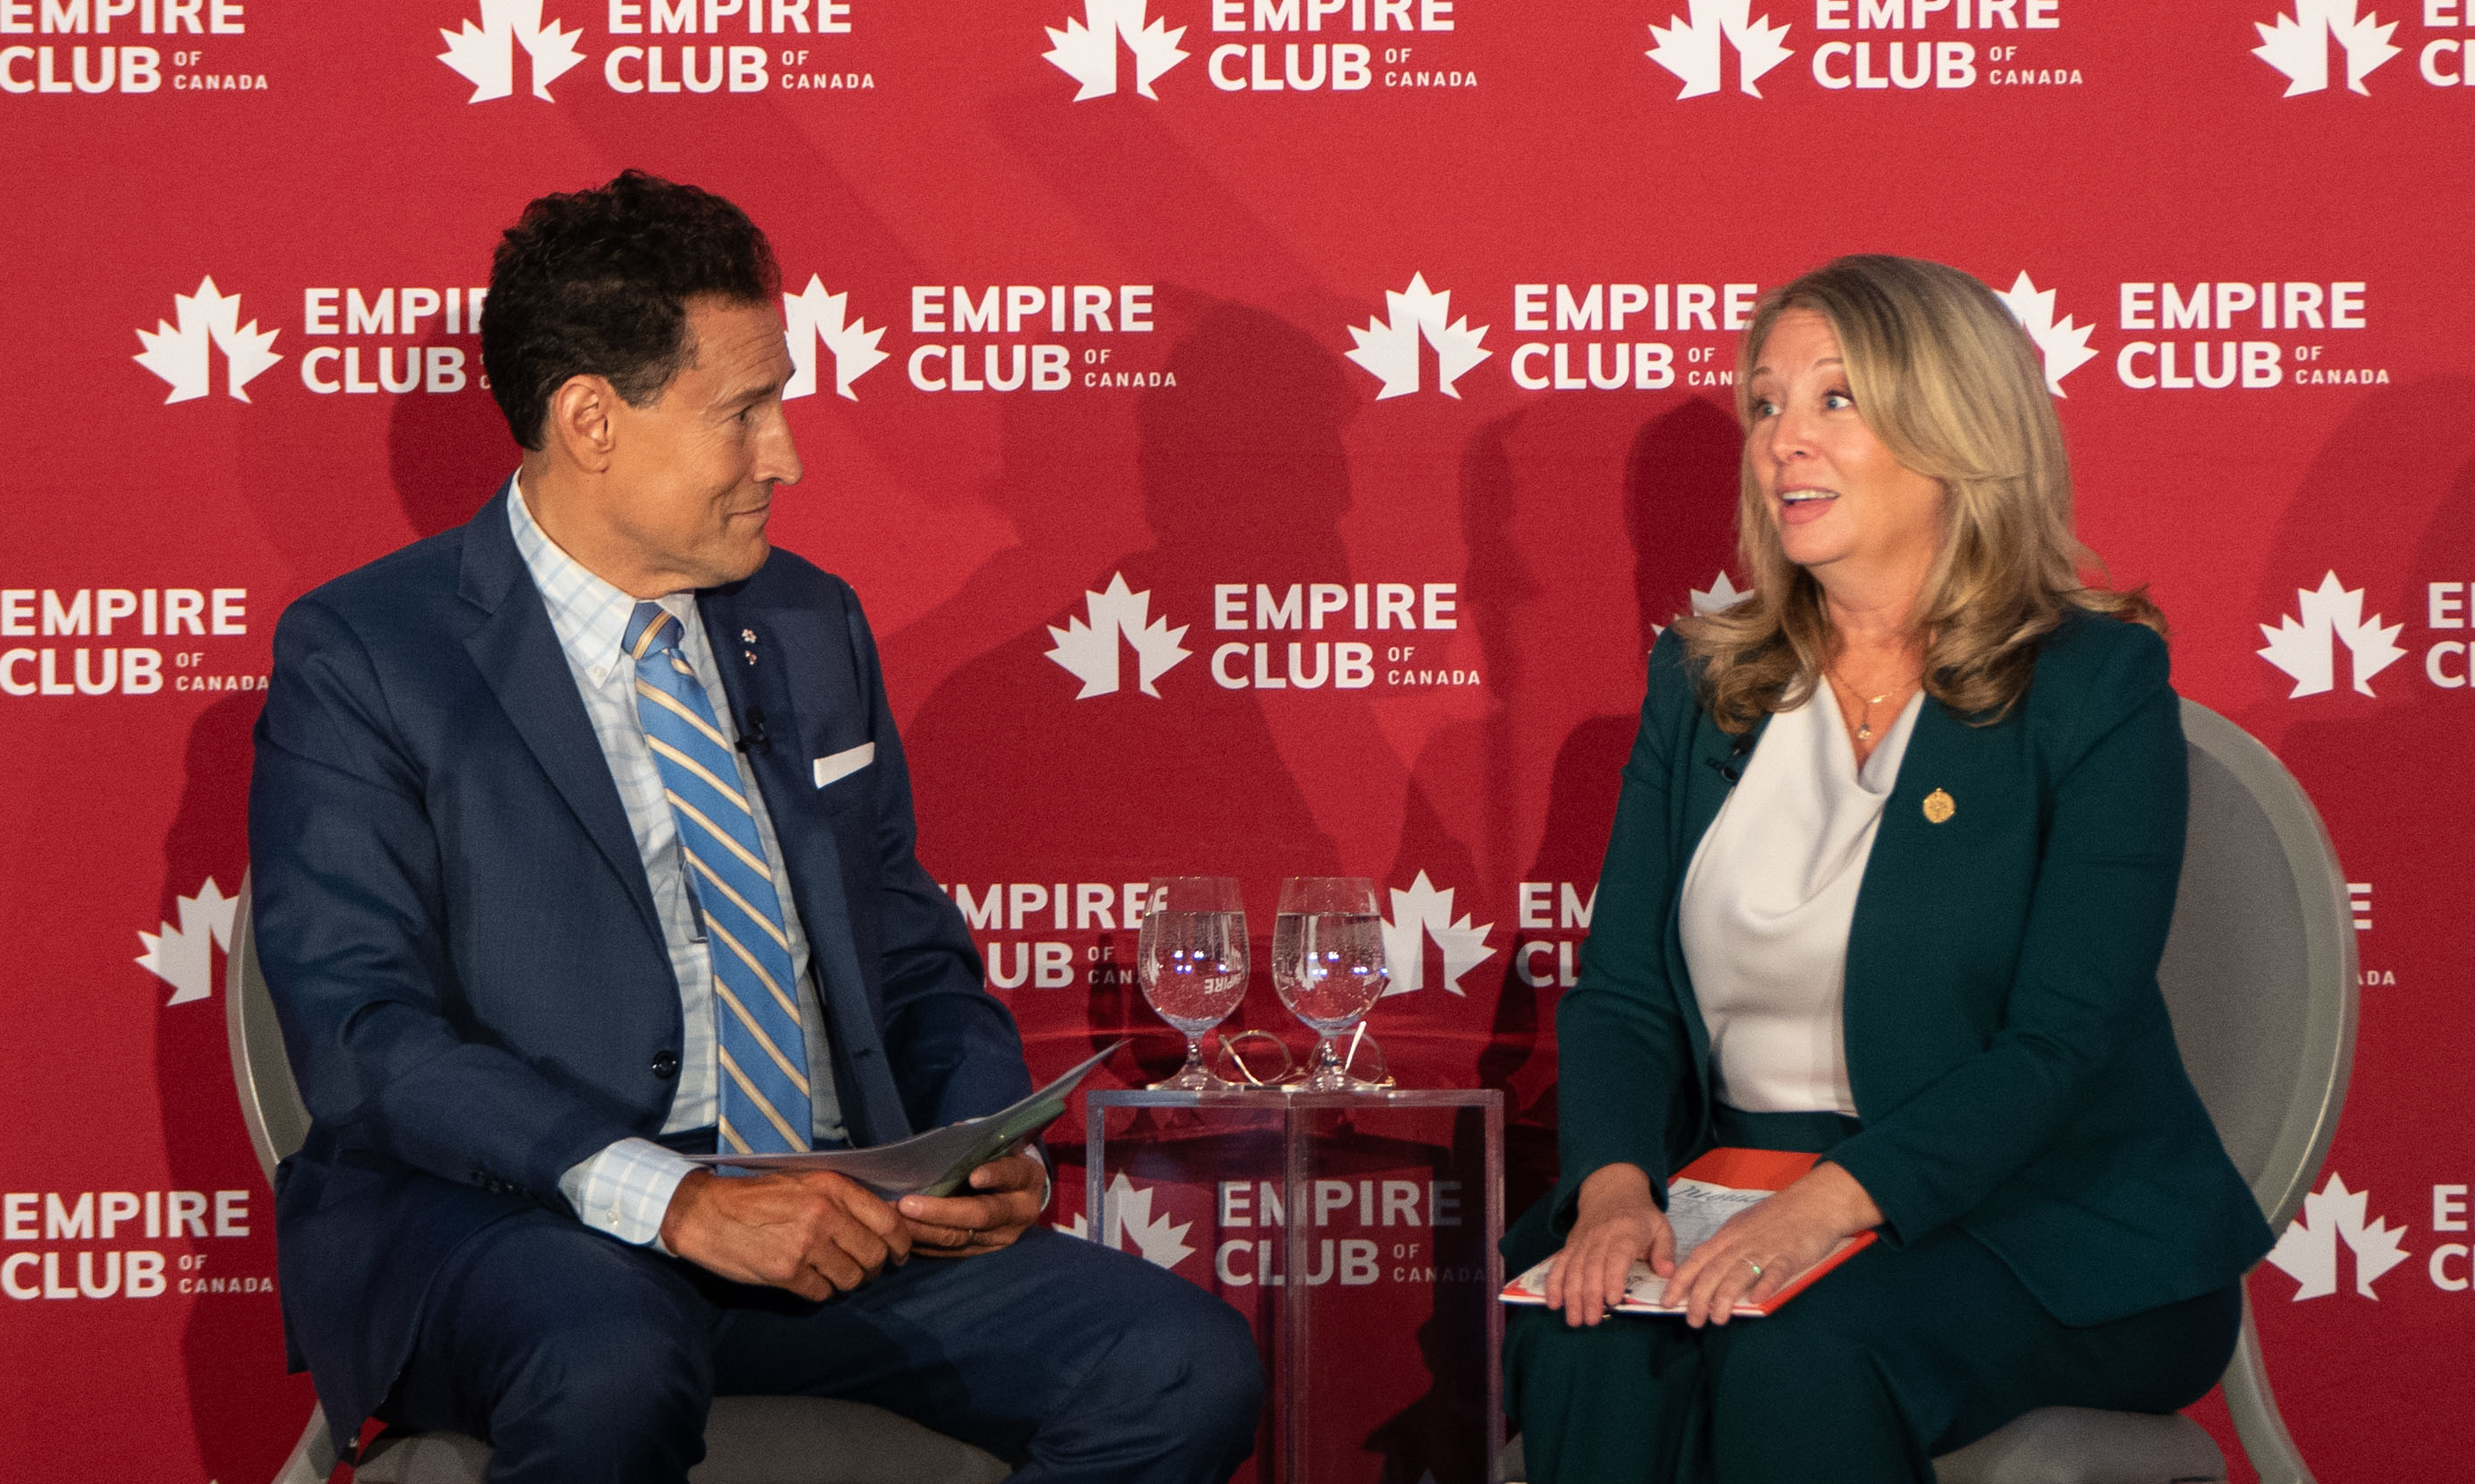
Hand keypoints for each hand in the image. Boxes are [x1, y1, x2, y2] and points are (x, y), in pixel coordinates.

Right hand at [659, 1168, 909, 1298]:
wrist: (706, 1212)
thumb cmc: (756, 1196)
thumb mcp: (805, 1181)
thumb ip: (842, 1198)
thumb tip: (883, 1220)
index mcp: (833, 1187)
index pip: (889, 1222)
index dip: (901, 1243)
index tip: (898, 1253)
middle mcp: (825, 1214)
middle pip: (875, 1255)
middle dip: (874, 1267)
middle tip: (863, 1269)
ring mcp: (807, 1245)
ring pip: (852, 1279)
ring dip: (847, 1281)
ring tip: (833, 1274)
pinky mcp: (787, 1272)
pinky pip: (823, 1293)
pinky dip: (820, 1291)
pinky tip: (808, 1280)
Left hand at [895, 1153, 1045, 1258]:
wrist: (1019, 1195)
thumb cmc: (1002, 1161)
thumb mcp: (1001, 1148)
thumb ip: (979, 1145)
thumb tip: (951, 1136)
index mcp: (1026, 1179)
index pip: (1012, 1175)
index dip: (995, 1175)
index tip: (974, 1176)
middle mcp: (1018, 1213)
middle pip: (981, 1215)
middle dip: (941, 1212)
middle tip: (907, 1205)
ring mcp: (1001, 1237)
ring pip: (961, 1238)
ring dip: (924, 1230)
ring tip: (896, 1220)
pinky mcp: (983, 1252)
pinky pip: (951, 1252)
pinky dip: (925, 1244)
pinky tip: (903, 1234)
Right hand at [1542, 1163, 1675, 1327]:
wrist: (1612, 1190)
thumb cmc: (1641, 1216)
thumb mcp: (1661, 1228)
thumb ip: (1665, 1251)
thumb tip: (1666, 1273)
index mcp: (1625, 1232)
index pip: (1616, 1256)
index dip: (1613, 1278)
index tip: (1614, 1300)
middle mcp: (1600, 1237)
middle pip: (1591, 1267)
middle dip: (1590, 1296)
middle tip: (1592, 1320)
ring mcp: (1582, 1241)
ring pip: (1573, 1269)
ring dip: (1571, 1296)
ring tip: (1574, 1320)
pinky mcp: (1570, 1245)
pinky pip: (1559, 1264)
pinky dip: (1553, 1284)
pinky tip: (1553, 1303)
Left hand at [1664, 1160, 1881, 1327]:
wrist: (1815, 1201)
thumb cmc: (1777, 1215)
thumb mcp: (1744, 1227)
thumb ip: (1727, 1248)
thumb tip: (1707, 1273)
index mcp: (1729, 1236)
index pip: (1698, 1259)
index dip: (1681, 1281)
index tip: (1667, 1301)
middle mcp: (1742, 1243)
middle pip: (1714, 1270)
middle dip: (1699, 1297)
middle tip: (1693, 1321)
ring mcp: (1766, 1248)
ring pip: (1740, 1272)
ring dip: (1726, 1296)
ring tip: (1718, 1318)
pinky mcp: (1791, 1255)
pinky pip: (1776, 1270)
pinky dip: (1766, 1284)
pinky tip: (1757, 1299)